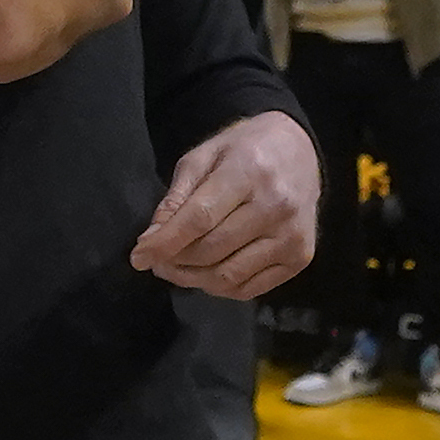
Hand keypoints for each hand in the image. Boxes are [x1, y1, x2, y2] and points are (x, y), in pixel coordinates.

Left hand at [133, 111, 319, 296]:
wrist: (299, 151)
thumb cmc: (244, 150)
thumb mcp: (203, 157)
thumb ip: (177, 197)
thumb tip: (153, 238)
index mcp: (248, 172)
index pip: (199, 219)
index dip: (165, 242)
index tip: (138, 256)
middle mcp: (276, 206)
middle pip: (212, 250)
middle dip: (175, 261)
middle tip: (156, 259)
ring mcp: (292, 236)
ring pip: (229, 275)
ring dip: (193, 279)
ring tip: (176, 268)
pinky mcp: (301, 258)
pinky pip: (249, 288)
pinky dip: (219, 287)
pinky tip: (206, 273)